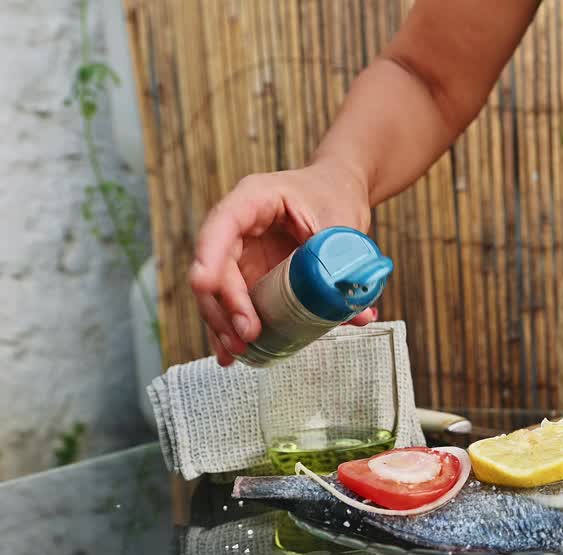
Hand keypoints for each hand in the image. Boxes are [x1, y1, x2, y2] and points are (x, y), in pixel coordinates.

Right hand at [188, 160, 375, 365]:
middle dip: (224, 304)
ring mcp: (240, 253)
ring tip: (237, 353)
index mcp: (255, 199)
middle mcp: (238, 227)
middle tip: (246, 335)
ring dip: (224, 324)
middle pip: (217, 265)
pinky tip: (235, 355)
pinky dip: (235, 328)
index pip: (223, 223)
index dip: (210, 254)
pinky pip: (235, 303)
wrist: (336, 190)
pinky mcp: (249, 275)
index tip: (204, 285)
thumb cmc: (335, 196)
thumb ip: (345, 263)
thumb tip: (358, 315)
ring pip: (219, 291)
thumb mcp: (342, 222)